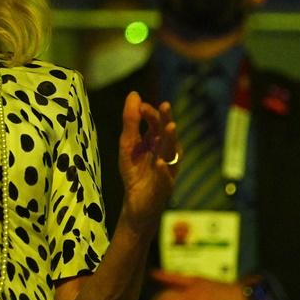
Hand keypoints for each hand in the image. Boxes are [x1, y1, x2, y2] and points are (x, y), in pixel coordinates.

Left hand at [117, 91, 177, 232]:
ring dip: (169, 140)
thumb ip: (131, 121)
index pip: (157, 123)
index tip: (140, 106)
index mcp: (158, 142)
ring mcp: (167, 170)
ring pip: (171, 153)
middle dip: (166, 119)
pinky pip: (165, 178)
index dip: (150, 113)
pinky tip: (159, 163)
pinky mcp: (163, 188)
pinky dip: (163, 171)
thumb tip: (134, 94)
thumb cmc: (135, 172)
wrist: (136, 204)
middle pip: (168, 134)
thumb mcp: (128, 145)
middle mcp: (166, 153)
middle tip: (165, 105)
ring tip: (169, 126)